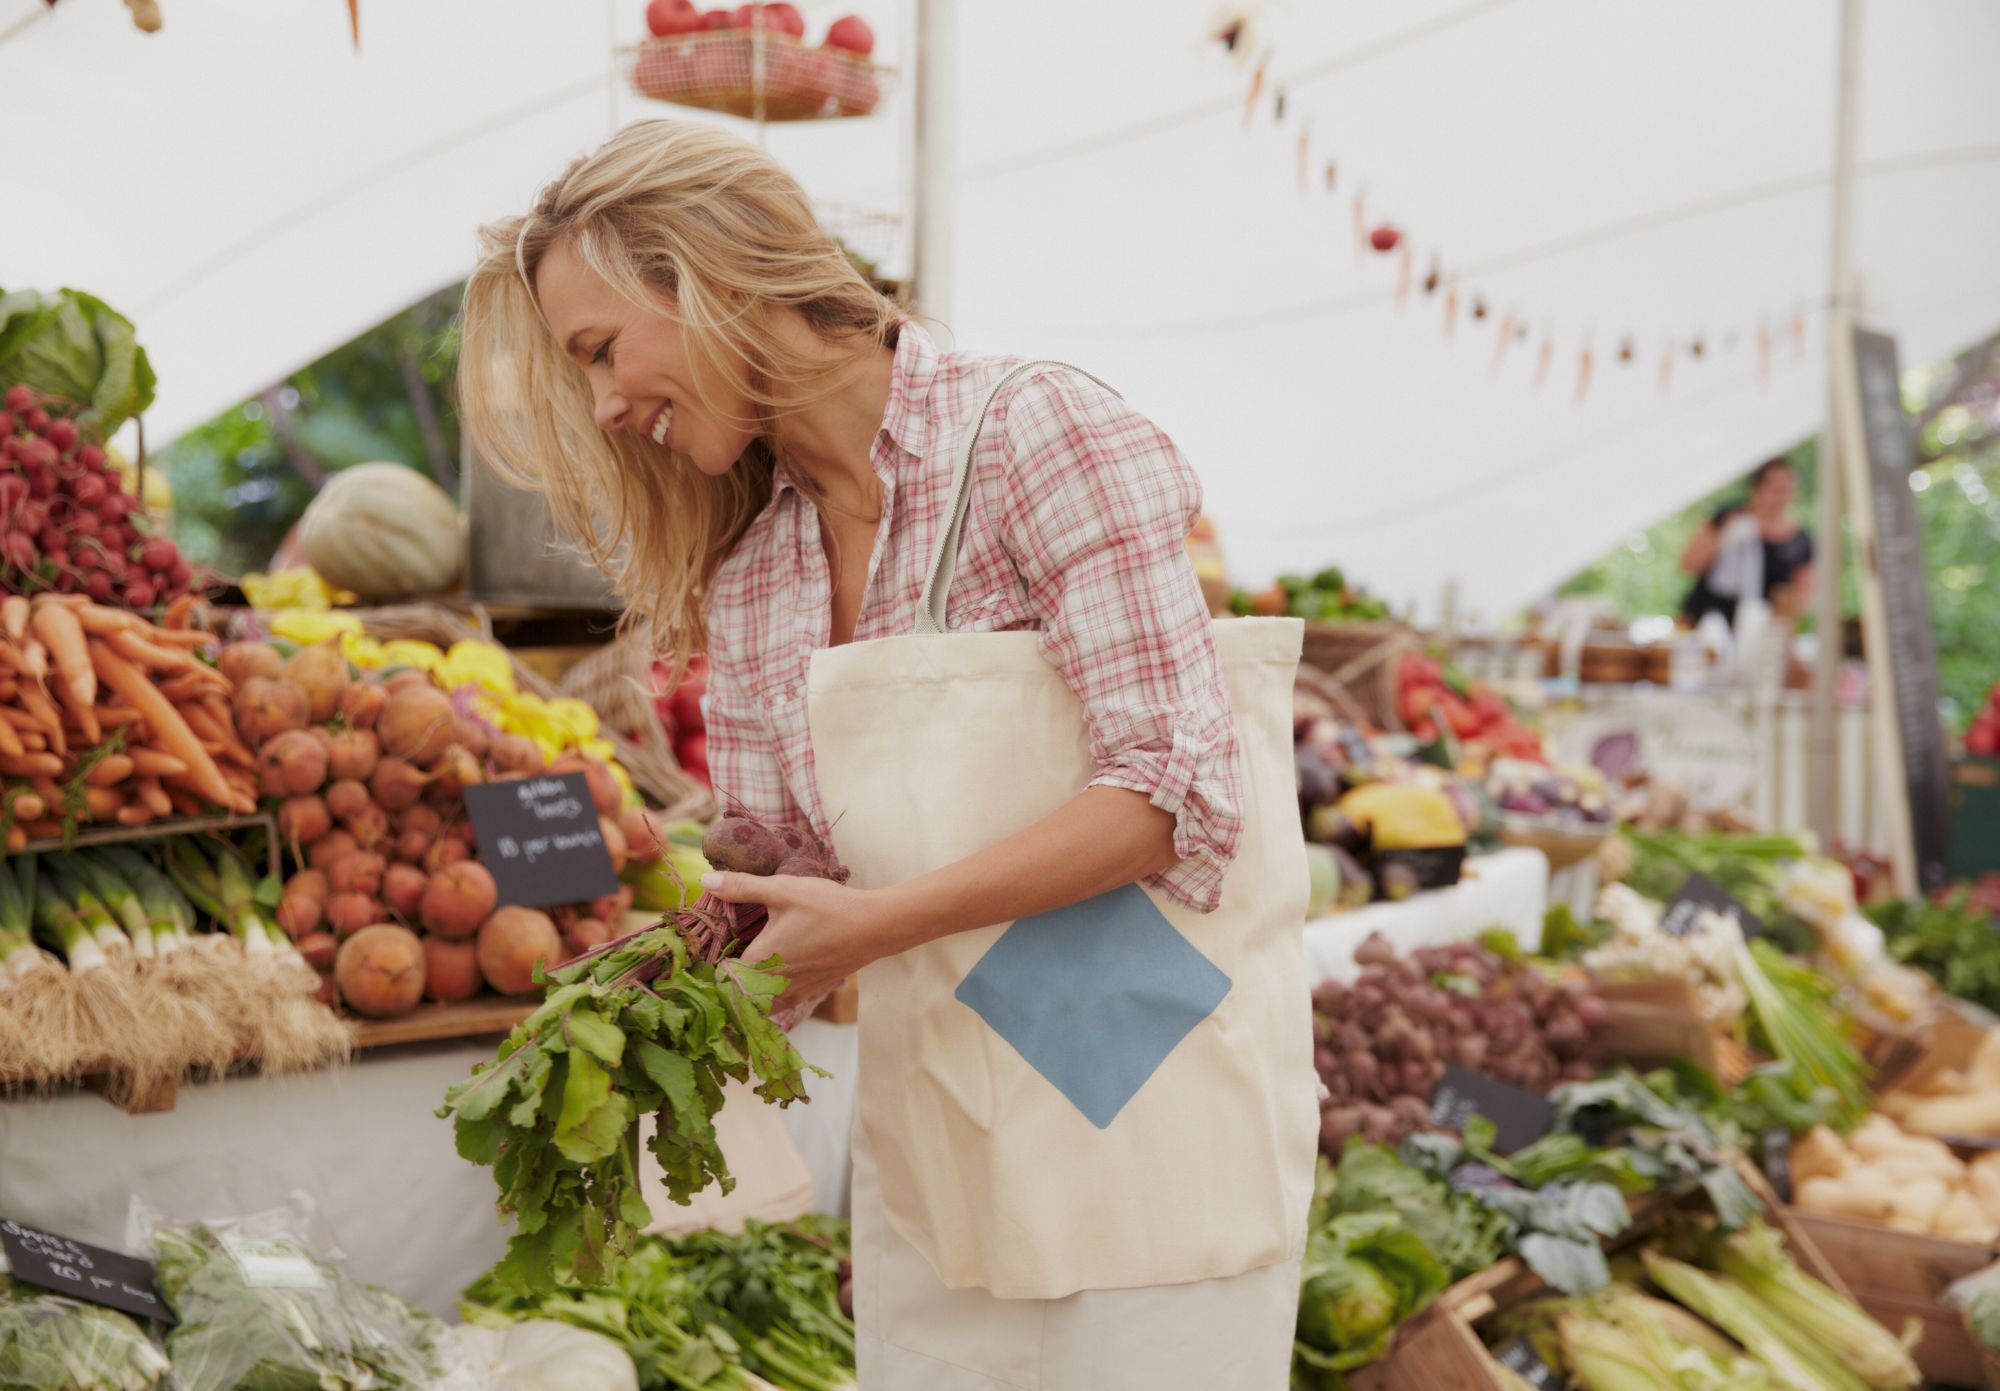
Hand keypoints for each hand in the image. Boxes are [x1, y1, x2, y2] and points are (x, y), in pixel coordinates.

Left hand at [701, 871, 887, 1016]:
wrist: (874, 927)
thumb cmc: (827, 907)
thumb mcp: (782, 890)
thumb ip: (742, 887)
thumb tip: (706, 880)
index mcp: (760, 961)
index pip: (721, 978)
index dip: (710, 969)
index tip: (706, 954)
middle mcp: (775, 984)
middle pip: (738, 997)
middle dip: (727, 984)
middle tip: (722, 963)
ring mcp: (796, 992)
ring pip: (761, 1006)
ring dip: (750, 994)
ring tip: (746, 972)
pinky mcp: (813, 992)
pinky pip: (783, 1004)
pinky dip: (772, 996)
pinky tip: (775, 975)